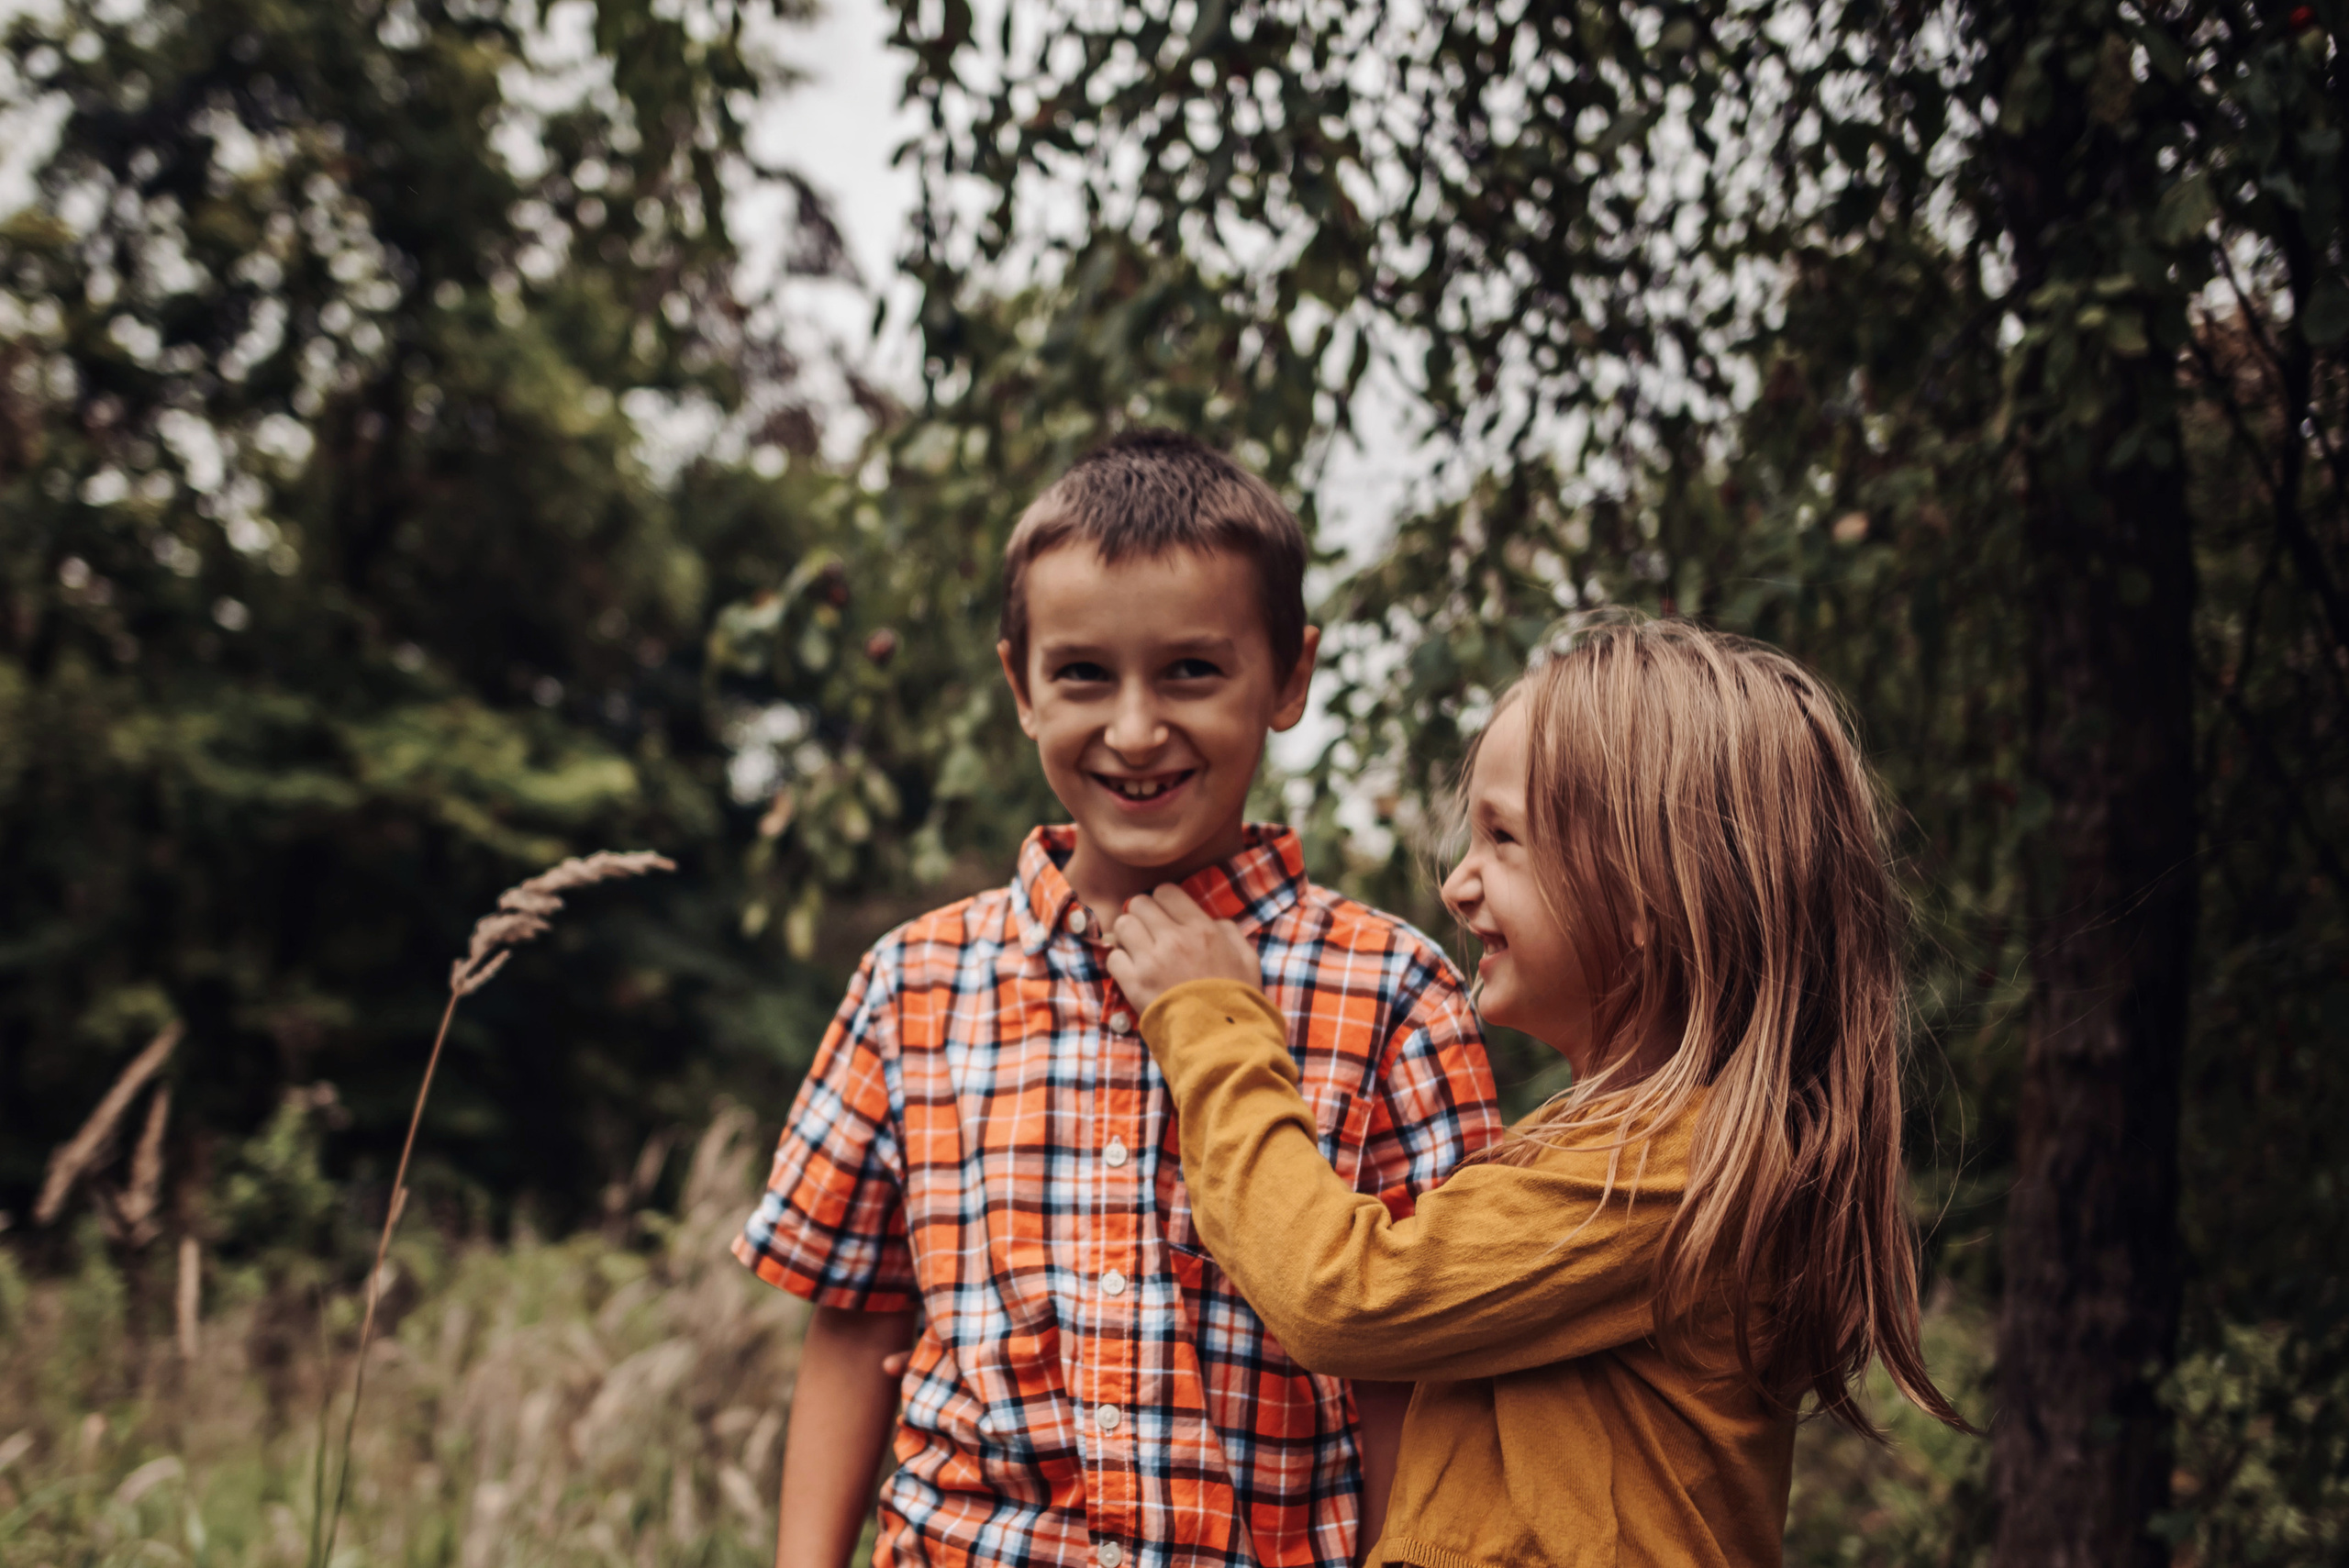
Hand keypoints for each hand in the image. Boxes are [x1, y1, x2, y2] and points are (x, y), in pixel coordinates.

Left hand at [1104, 885, 1258, 1013]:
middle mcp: (1173, 938)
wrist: (1222, 1042)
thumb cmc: (1238, 1002)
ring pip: (1122, 926)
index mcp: (1201, 929)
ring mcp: (1151, 961)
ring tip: (1137, 951)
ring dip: (1127, 936)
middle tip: (1148, 932)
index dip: (1163, 901)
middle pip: (1139, 904)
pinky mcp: (1134, 985)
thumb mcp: (1248, 960)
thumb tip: (1212, 922)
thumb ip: (1230, 932)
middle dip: (1142, 915)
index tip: (1165, 915)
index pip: (1166, 892)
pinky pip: (1113, 957)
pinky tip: (1132, 972)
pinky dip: (1120, 962)